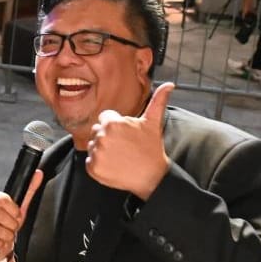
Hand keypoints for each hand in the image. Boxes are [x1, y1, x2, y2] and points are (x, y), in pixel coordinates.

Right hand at [0, 170, 43, 261]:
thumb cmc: (5, 224)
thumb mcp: (18, 208)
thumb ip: (28, 191)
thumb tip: (38, 174)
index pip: (3, 199)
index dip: (14, 211)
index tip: (16, 216)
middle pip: (1, 216)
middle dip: (11, 225)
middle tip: (9, 227)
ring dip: (6, 236)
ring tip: (3, 235)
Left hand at [85, 82, 173, 199]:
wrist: (151, 177)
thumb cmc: (151, 148)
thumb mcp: (153, 123)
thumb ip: (158, 101)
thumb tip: (170, 84)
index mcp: (112, 123)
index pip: (104, 118)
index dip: (115, 126)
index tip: (125, 135)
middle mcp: (102, 136)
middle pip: (96, 131)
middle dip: (107, 137)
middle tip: (123, 147)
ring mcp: (97, 153)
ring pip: (92, 146)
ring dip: (102, 150)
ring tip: (119, 156)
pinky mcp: (93, 168)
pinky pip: (89, 162)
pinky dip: (98, 165)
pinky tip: (113, 166)